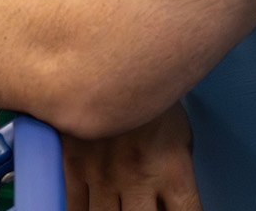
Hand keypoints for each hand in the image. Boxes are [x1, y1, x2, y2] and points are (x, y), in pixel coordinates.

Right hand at [62, 105, 199, 210]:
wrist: (114, 59)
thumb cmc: (150, 99)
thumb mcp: (181, 139)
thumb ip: (175, 179)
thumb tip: (169, 206)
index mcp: (174, 173)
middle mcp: (139, 178)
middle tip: (138, 206)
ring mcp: (103, 173)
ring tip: (114, 205)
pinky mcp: (74, 164)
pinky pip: (75, 205)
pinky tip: (90, 207)